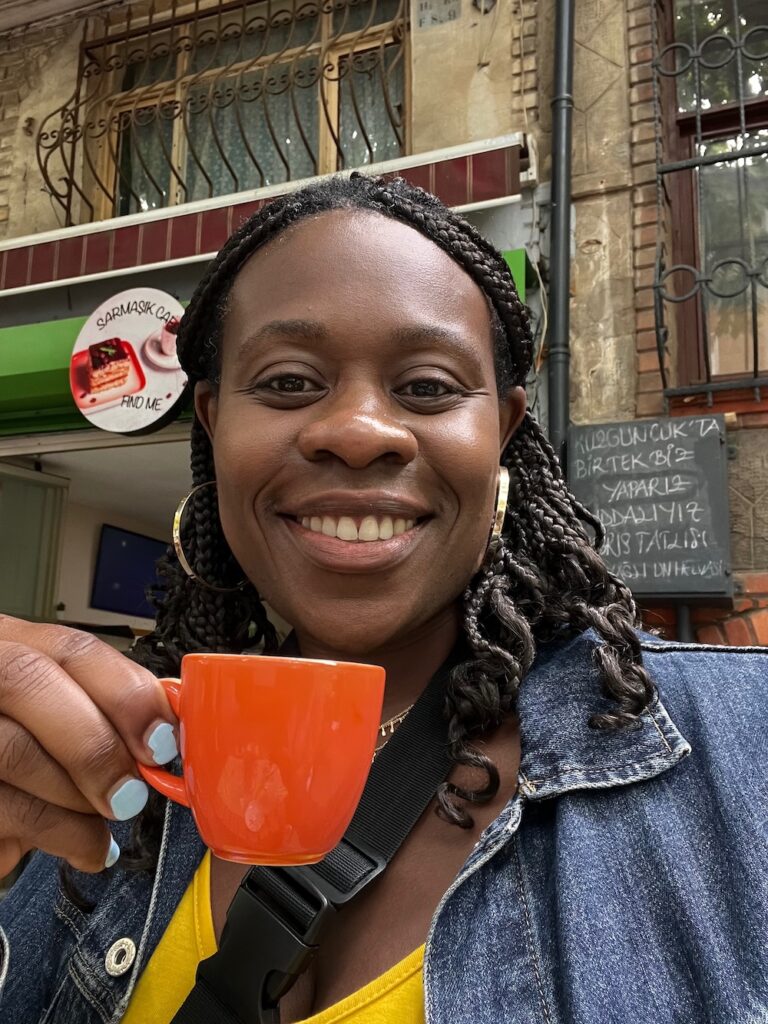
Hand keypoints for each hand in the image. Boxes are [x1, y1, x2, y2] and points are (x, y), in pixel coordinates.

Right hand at [0, 616, 177, 875]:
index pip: (70, 647)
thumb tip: (166, 724)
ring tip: (106, 821)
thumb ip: (101, 707)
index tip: (162, 739)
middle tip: (131, 793)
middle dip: (94, 745)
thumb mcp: (56, 716)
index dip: (125, 692)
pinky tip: (87, 847)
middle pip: (28, 683)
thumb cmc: (19, 748)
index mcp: (9, 642)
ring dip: (78, 799)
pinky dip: (61, 836)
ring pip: (14, 750)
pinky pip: (6, 809)